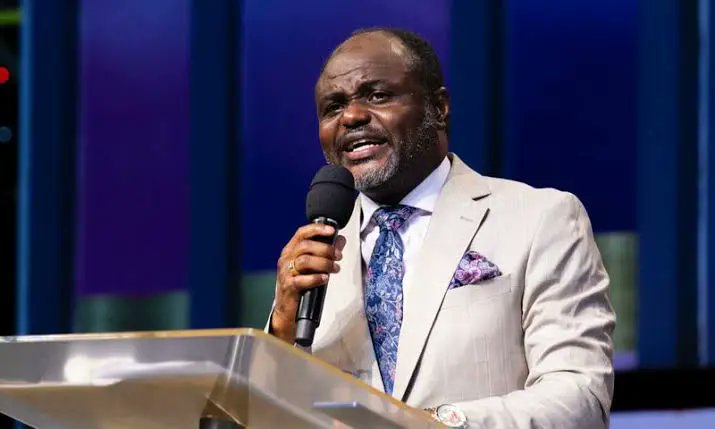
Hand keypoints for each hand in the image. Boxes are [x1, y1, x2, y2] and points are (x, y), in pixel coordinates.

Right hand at [271, 223, 345, 343]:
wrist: (288, 311)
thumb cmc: (301, 286)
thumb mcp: (313, 266)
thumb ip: (326, 252)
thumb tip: (340, 239)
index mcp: (290, 250)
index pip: (302, 233)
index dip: (317, 229)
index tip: (332, 231)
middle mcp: (286, 259)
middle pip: (305, 246)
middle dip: (326, 249)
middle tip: (338, 256)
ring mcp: (286, 273)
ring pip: (305, 260)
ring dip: (324, 263)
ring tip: (335, 268)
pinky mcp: (288, 287)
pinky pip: (302, 280)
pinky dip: (316, 278)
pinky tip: (325, 279)